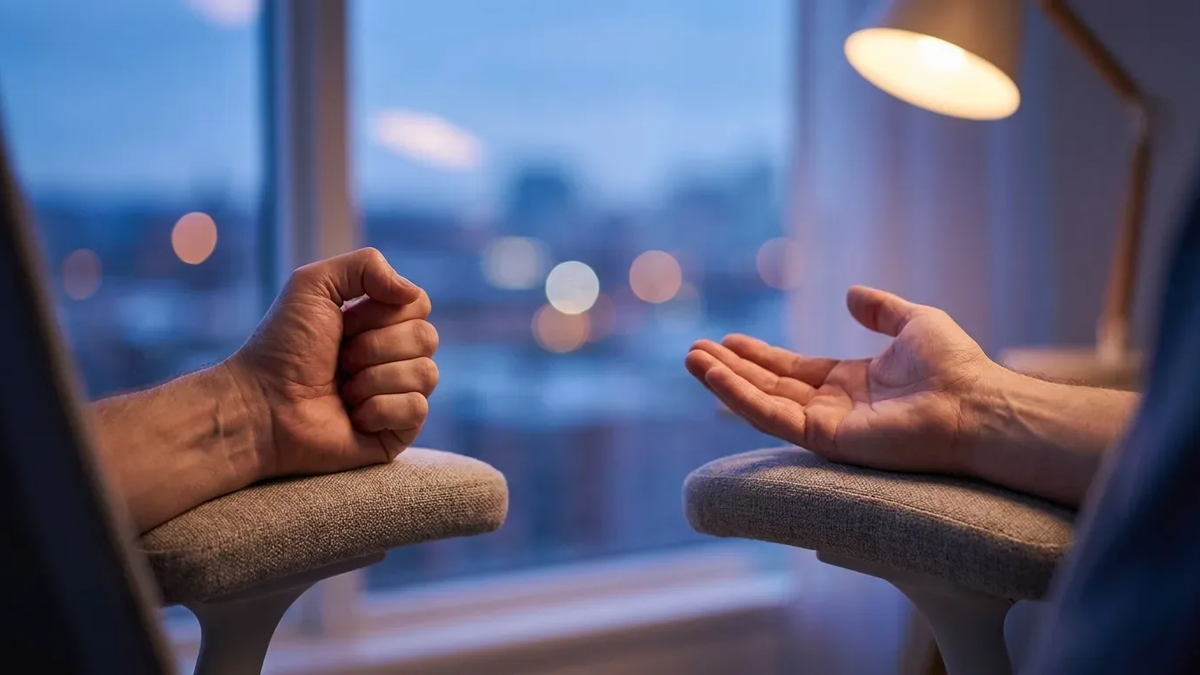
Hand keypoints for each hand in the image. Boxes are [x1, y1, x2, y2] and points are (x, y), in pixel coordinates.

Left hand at [226, 248, 438, 478]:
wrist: (262, 406)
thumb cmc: (283, 348)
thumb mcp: (314, 284)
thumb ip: (366, 265)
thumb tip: (411, 293)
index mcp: (380, 322)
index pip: (418, 304)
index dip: (382, 313)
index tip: (344, 324)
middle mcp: (394, 356)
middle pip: (426, 337)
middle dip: (375, 347)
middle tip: (340, 360)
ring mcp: (399, 394)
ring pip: (426, 374)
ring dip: (374, 379)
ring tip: (343, 390)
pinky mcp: (398, 431)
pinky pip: (418, 409)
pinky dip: (381, 409)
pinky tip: (354, 416)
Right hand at [685, 286, 995, 474]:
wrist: (975, 405)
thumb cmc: (957, 368)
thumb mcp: (915, 323)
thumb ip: (881, 309)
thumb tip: (851, 293)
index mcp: (853, 383)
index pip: (794, 370)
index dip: (760, 356)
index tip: (729, 340)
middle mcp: (834, 407)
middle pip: (768, 386)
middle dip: (731, 368)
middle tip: (694, 349)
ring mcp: (826, 426)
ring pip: (761, 402)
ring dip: (723, 381)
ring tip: (691, 358)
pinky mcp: (824, 439)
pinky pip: (770, 417)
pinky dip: (738, 396)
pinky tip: (713, 374)